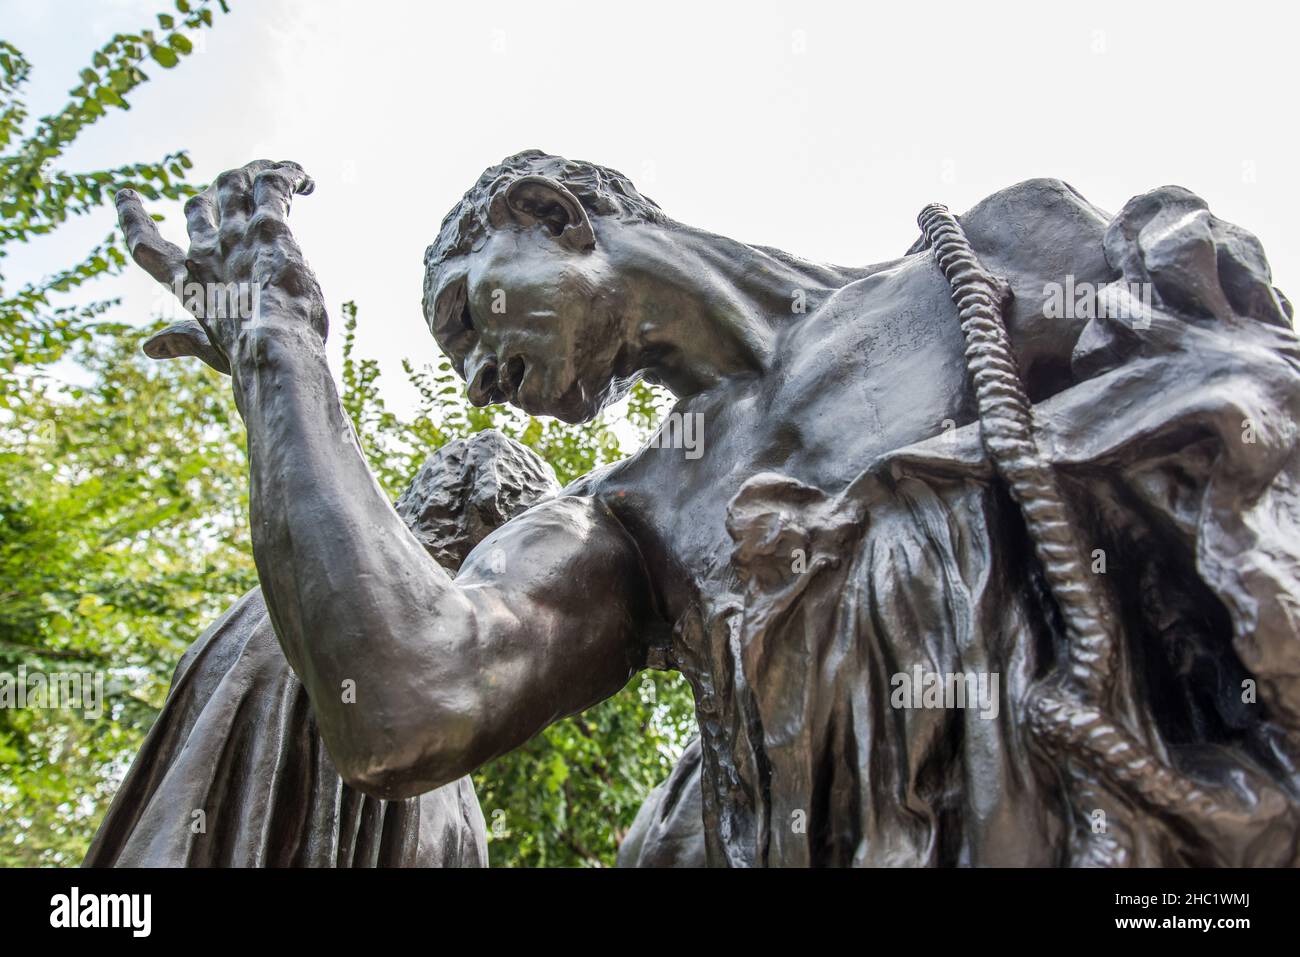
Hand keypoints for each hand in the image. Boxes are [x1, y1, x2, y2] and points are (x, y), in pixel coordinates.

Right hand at [116, 159, 323, 374]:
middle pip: (198, 205)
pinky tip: (306, 179)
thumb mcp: (210, 350)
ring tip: (281, 170)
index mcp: (186, 283)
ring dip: (256, 173)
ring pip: (235, 184)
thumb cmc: (244, 357)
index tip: (124, 195)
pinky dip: (288, 174)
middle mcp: (204, 253)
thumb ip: (183, 340)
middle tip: (244, 184)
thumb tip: (148, 348)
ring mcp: (234, 235)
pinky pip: (273, 185)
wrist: (270, 351)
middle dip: (217, 192)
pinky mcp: (268, 228)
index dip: (133, 220)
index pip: (148, 247)